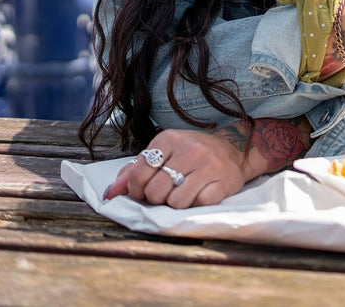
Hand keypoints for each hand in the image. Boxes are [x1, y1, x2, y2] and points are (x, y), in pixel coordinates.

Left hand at [103, 128, 247, 208]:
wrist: (234, 150)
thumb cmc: (191, 154)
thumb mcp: (162, 153)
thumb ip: (133, 171)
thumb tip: (110, 194)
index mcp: (169, 138)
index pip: (139, 173)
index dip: (136, 188)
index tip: (144, 189)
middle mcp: (190, 149)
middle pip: (156, 190)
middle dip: (156, 198)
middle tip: (165, 192)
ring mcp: (208, 165)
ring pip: (175, 202)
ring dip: (175, 203)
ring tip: (182, 193)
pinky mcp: (223, 183)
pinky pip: (197, 205)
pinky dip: (195, 205)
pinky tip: (199, 194)